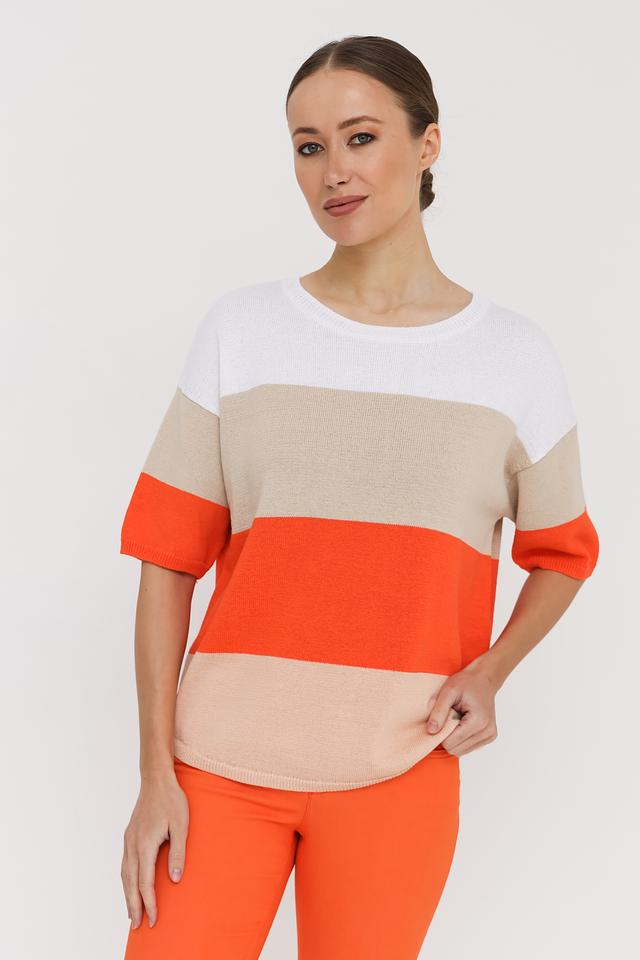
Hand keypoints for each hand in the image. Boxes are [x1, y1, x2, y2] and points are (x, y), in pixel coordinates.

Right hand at [121, 771, 188, 928]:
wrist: (157, 779)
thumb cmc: (172, 801)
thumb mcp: (181, 826)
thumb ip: (178, 853)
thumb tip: (174, 880)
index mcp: (145, 844)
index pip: (145, 881)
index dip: (149, 902)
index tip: (154, 919)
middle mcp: (132, 844)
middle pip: (130, 882)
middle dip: (133, 905)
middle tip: (137, 926)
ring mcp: (128, 839)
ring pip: (124, 874)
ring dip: (127, 894)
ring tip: (132, 912)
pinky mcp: (129, 835)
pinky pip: (125, 864)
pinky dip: (126, 880)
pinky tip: (130, 886)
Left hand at [425, 655, 499, 756]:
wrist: (483, 678)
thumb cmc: (466, 682)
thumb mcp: (448, 691)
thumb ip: (439, 711)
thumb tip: (431, 731)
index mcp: (478, 722)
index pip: (450, 743)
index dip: (440, 732)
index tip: (442, 716)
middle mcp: (487, 732)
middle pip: (456, 750)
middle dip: (447, 736)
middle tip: (449, 716)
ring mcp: (490, 736)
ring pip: (461, 751)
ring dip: (454, 737)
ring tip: (457, 718)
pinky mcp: (489, 737)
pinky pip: (468, 747)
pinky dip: (461, 738)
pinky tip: (463, 722)